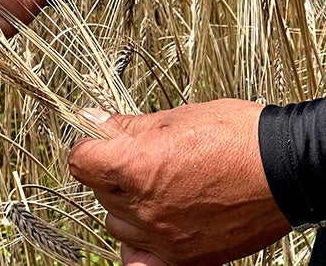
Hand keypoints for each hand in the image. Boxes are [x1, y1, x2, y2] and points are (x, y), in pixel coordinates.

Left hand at [68, 99, 290, 264]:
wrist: (288, 168)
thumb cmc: (238, 138)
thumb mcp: (175, 118)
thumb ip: (126, 126)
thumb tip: (93, 121)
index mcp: (137, 167)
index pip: (81, 162)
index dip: (88, 146)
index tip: (99, 141)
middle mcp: (146, 207)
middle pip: (99, 190)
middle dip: (111, 171)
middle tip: (138, 157)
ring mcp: (165, 237)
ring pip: (117, 222)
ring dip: (125, 204)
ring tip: (154, 186)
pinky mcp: (186, 257)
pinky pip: (139, 260)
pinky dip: (138, 247)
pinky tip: (150, 228)